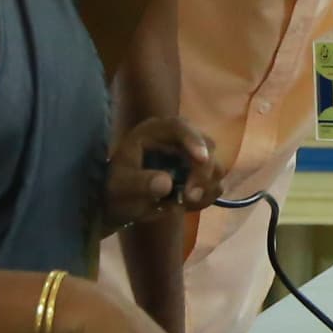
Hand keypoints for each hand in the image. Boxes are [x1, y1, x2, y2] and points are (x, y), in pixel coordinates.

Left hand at [105, 118, 222, 228]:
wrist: (120, 202)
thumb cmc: (116, 187)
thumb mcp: (121, 186)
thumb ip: (141, 183)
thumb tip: (166, 184)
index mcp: (154, 132)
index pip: (178, 127)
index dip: (193, 140)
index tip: (201, 159)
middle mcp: (177, 140)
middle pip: (206, 146)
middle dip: (203, 172)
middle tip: (190, 195)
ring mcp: (190, 157)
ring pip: (215, 167)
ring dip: (206, 187)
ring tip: (184, 202)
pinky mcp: (198, 175)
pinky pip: (213, 185)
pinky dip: (205, 197)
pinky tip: (186, 205)